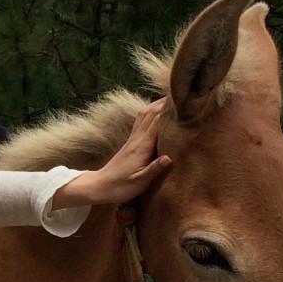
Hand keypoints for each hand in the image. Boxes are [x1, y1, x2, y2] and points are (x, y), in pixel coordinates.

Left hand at [52, 101, 169, 208]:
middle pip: (151, 112)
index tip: (183, 101)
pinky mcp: (130, 143)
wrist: (100, 186)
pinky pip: (141, 122)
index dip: (169, 110)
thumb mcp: (140, 182)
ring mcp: (132, 139)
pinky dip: (150, 113)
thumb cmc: (121, 186)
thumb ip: (155, 169)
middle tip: (180, 95)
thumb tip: (169, 158)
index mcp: (142, 146)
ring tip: (170, 99)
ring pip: (144, 114)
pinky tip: (156, 113)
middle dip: (164, 102)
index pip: (157, 122)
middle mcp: (137, 139)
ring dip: (156, 104)